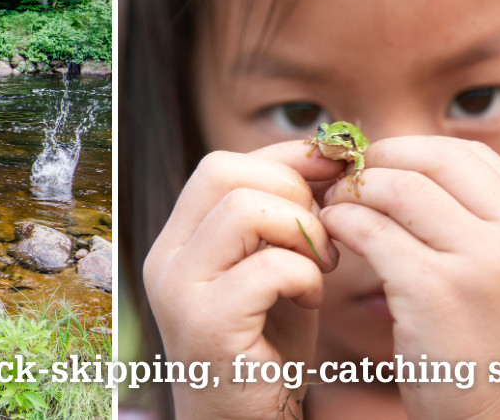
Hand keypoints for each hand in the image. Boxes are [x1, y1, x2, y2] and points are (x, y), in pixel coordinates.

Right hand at [143, 141, 345, 418]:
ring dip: (302, 233)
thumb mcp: (277, 267)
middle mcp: (166, 258)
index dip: (286, 160)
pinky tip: (311, 300)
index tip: (334, 181)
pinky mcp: (205, 326)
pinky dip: (304, 276)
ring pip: (244, 209)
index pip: (223, 163)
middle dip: (293, 193)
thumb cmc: (269, 348)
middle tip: (324, 239)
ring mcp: (178, 291)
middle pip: (225, 172)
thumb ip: (287, 216)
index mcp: (180, 239)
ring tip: (321, 269)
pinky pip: (266, 267)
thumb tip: (328, 150)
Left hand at [321, 137, 499, 419]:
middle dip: (382, 161)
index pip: (473, 154)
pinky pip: (374, 231)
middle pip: (435, 160)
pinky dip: (344, 222)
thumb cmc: (490, 353)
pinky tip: (333, 234)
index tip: (381, 167)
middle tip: (348, 179)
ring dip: (356, 191)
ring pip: (400, 189)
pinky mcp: (435, 291)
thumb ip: (481, 224)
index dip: (416, 150)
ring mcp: (482, 263)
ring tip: (335, 207)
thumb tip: (411, 168)